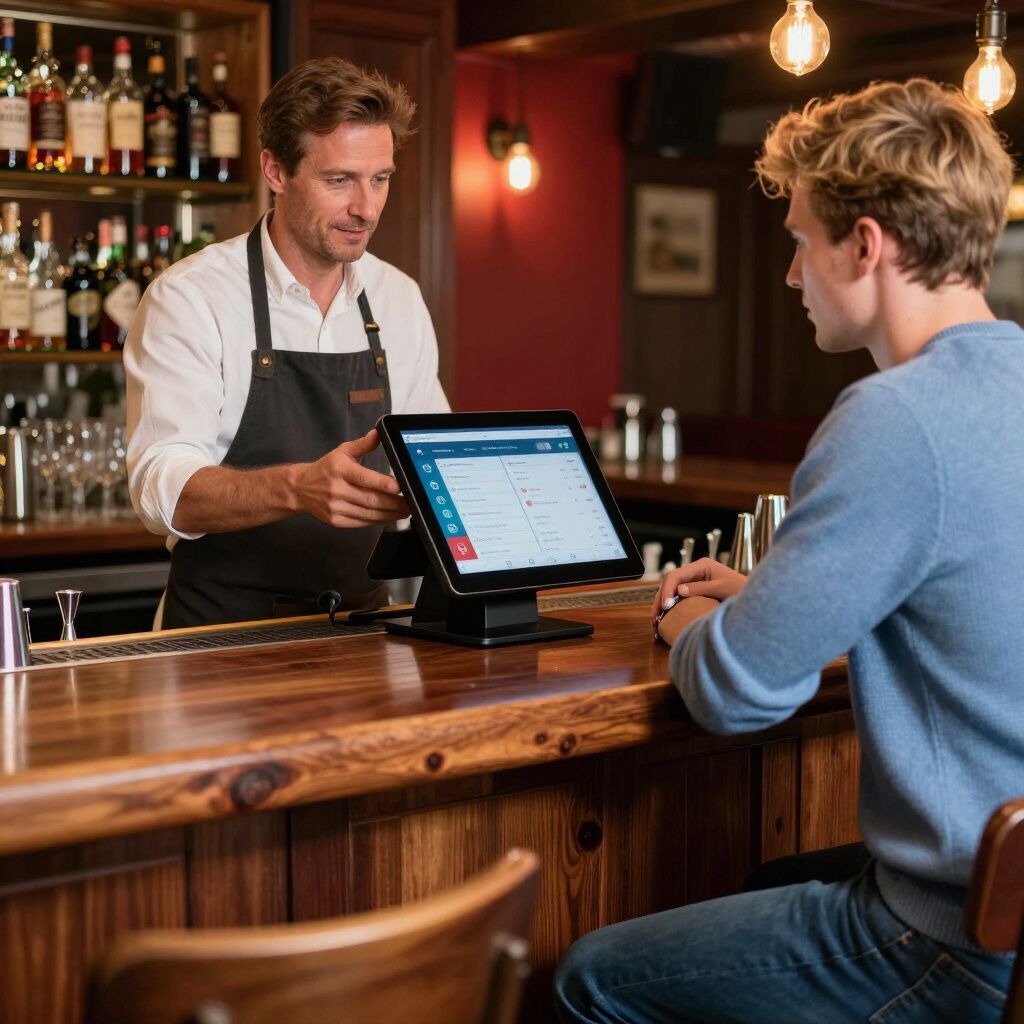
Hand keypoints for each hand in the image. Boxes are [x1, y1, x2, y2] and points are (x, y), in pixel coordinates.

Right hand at [294, 429, 408, 527]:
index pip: (364, 478)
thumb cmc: (325, 469)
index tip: (400, 487)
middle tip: (410, 502)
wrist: (300, 488)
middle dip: (394, 503)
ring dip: (389, 514)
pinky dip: (378, 520)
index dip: (383, 484)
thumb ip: (363, 444)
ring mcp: (335, 507)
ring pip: (368, 514)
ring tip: (404, 511)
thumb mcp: (342, 451)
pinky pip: (362, 523)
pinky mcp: (336, 521)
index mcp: (340, 470)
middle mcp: (337, 489)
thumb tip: (379, 433)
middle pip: (370, 500)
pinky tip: (389, 516)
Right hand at [649, 557, 748, 624]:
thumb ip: (700, 588)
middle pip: (670, 582)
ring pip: (672, 590)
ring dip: (662, 604)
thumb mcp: (721, 589)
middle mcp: (696, 571)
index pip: (676, 575)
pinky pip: (679, 597)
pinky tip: (666, 618)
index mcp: (702, 565)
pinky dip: (671, 607)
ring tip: (656, 620)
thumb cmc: (742, 590)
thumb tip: (679, 591)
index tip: (665, 606)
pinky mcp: (697, 591)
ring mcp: (696, 581)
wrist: (757, 598)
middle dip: (660, 598)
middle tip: (655, 616)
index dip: (667, 590)